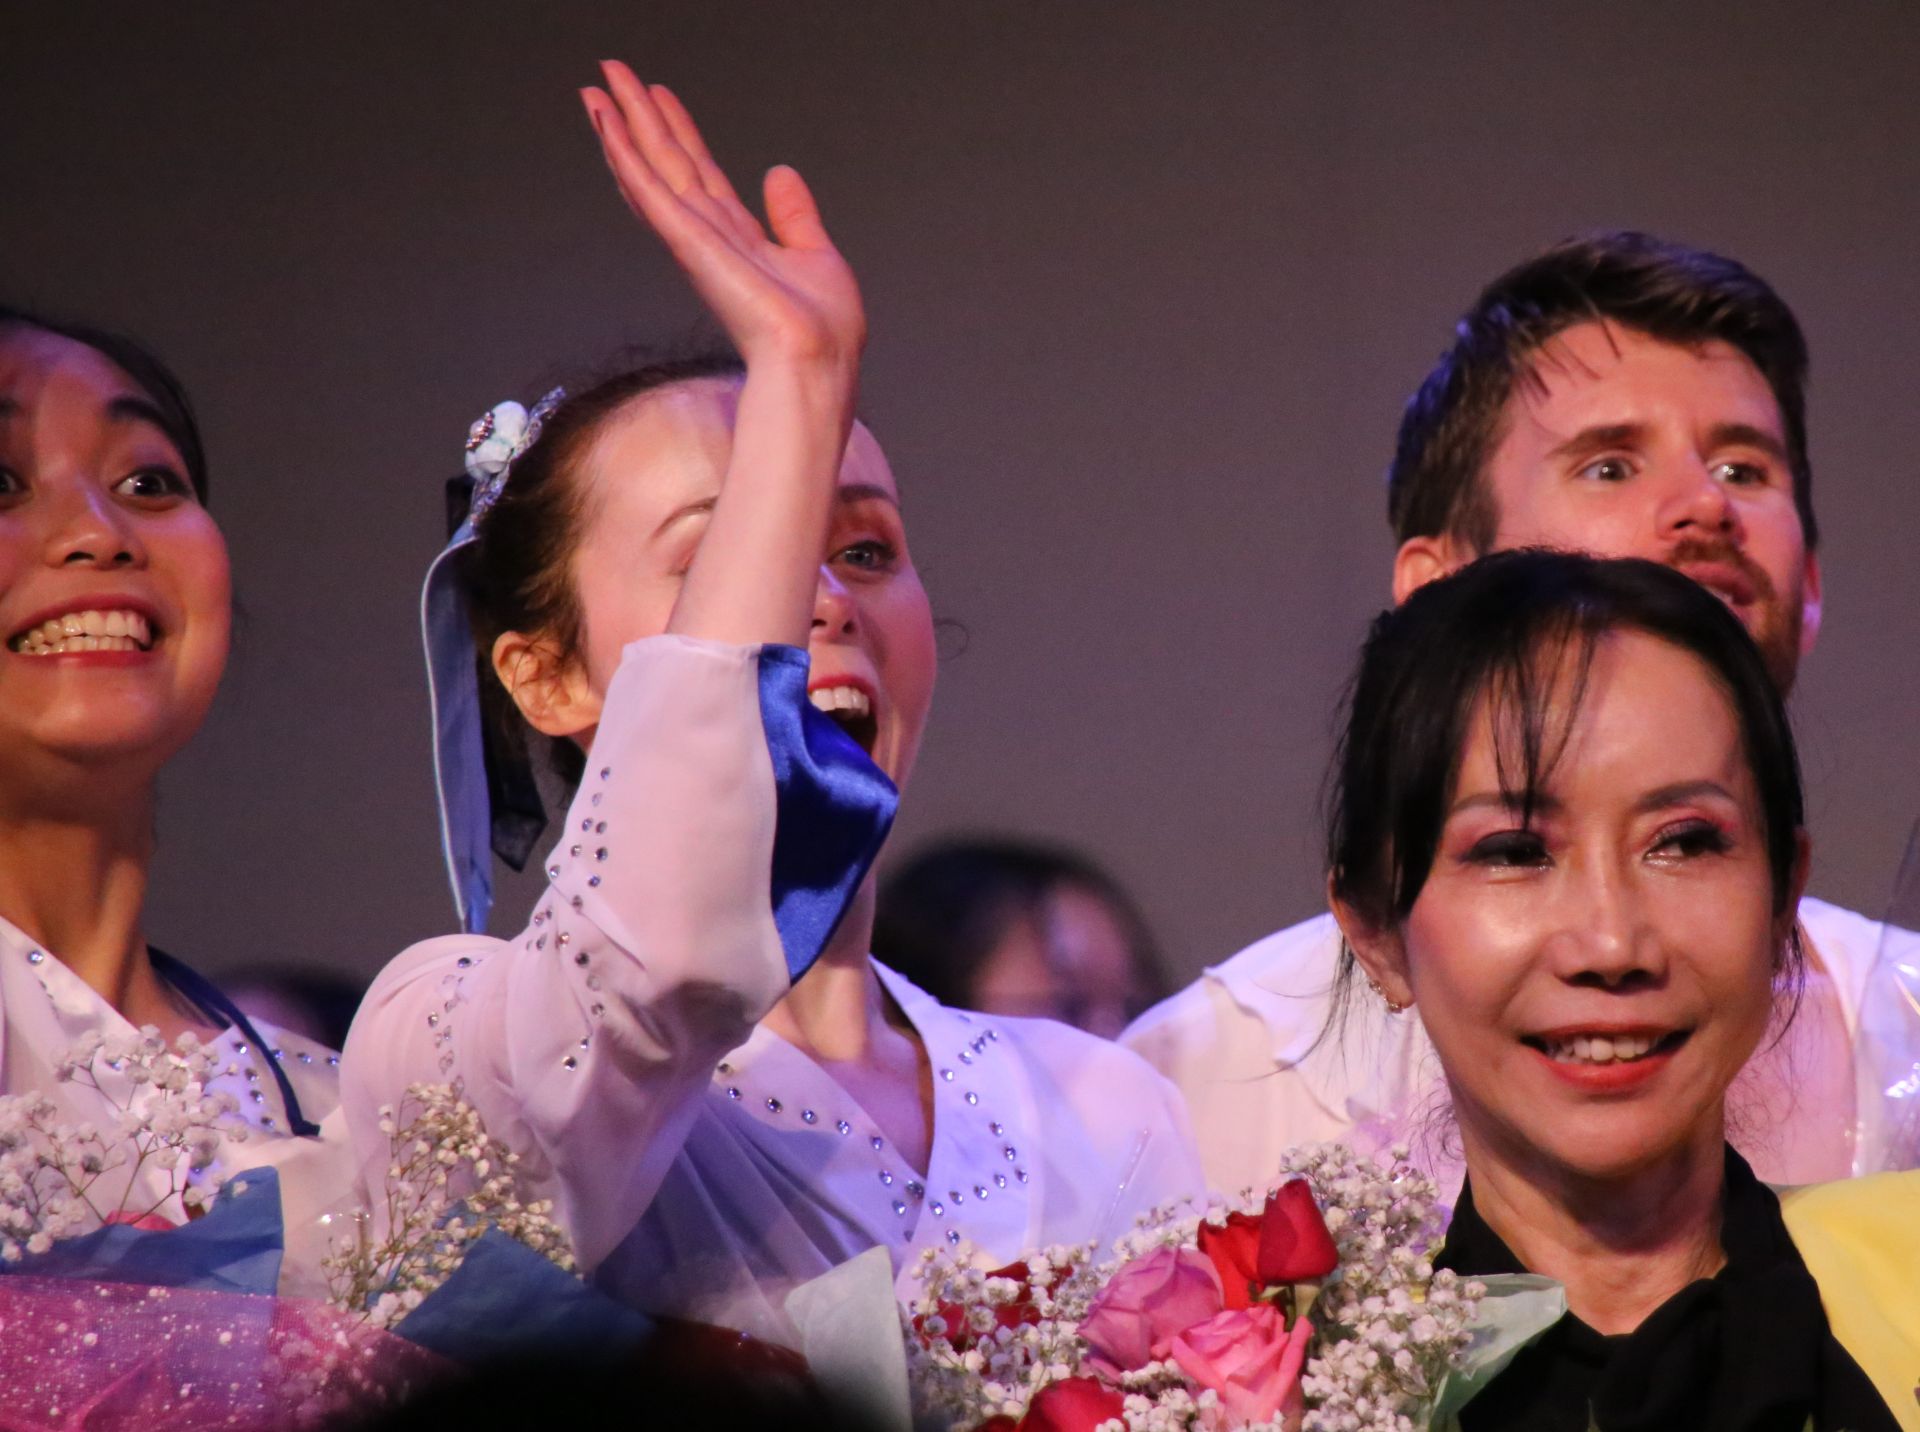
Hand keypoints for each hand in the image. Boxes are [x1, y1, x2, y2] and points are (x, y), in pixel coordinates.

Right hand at [581, 61, 864, 370]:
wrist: (817, 363)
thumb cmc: (822, 332)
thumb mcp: (816, 257)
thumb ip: (794, 216)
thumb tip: (780, 173)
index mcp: (739, 240)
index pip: (702, 176)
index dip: (680, 134)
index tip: (659, 97)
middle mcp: (710, 236)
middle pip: (669, 164)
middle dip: (640, 120)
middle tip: (610, 74)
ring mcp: (695, 240)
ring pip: (652, 170)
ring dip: (622, 128)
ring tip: (595, 89)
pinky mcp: (689, 245)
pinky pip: (652, 192)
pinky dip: (626, 157)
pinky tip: (608, 125)